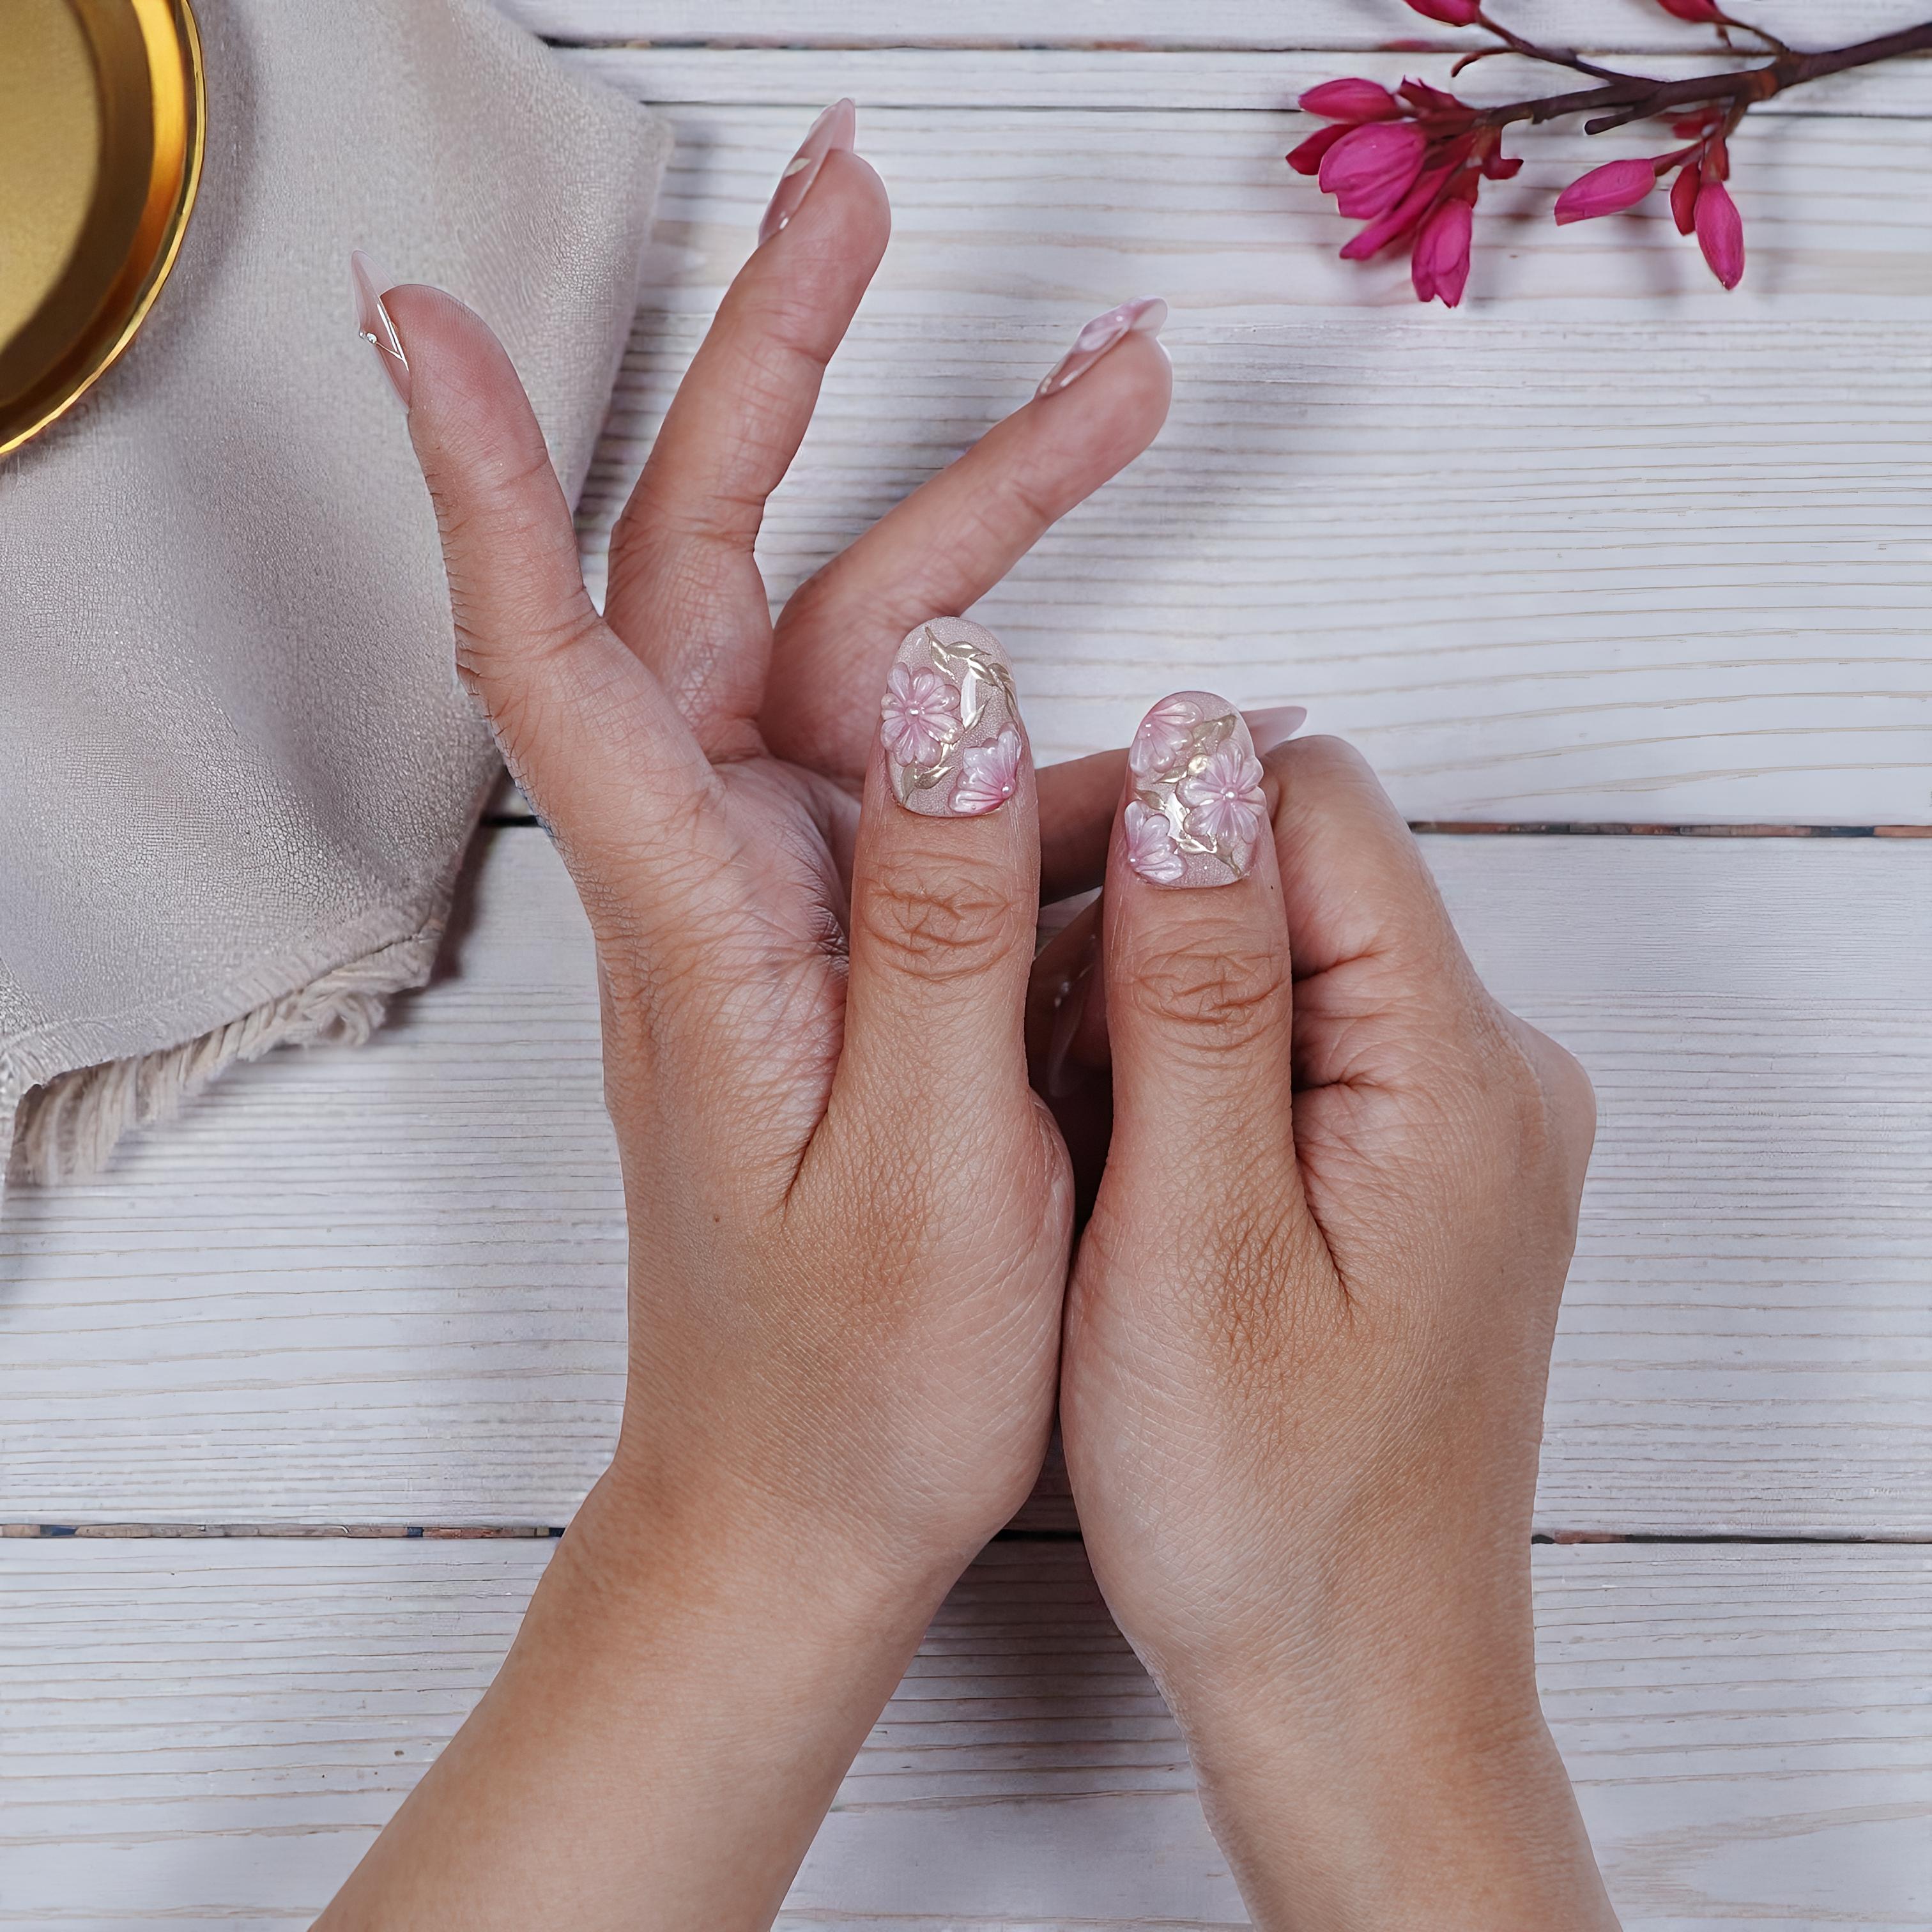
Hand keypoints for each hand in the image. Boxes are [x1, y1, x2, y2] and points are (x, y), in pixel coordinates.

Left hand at [321, 105, 1167, 1928]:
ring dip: (986, 511)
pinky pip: (959, 781)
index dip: (479, 472)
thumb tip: (964, 678)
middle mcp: (728, 875)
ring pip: (871, 643)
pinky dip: (1057, 726)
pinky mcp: (864, 934)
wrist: (808, 1503)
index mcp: (702, 923)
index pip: (555, 655)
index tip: (420, 315)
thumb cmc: (852, 1383)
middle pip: (726, 566)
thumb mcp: (934, 1169)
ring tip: (1126, 395)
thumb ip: (940, 919)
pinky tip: (1174, 747)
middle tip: (860, 194)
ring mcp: (797, 894)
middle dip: (786, 365)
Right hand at [1048, 697, 1617, 1929]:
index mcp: (1454, 1066)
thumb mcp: (1196, 1238)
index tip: (1013, 921)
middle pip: (1290, 865)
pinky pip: (1287, 1045)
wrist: (1357, 1692)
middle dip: (1130, 928)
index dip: (1142, 818)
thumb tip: (1189, 756)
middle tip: (1032, 1075)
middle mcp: (1486, 1069)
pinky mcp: (1413, 1171)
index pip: (1303, 797)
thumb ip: (1196, 986)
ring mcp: (1453, 1122)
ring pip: (1273, 953)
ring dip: (1144, 1009)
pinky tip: (1125, 1183)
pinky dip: (1184, 1079)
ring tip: (1074, 1152)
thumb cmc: (1268, 1513)